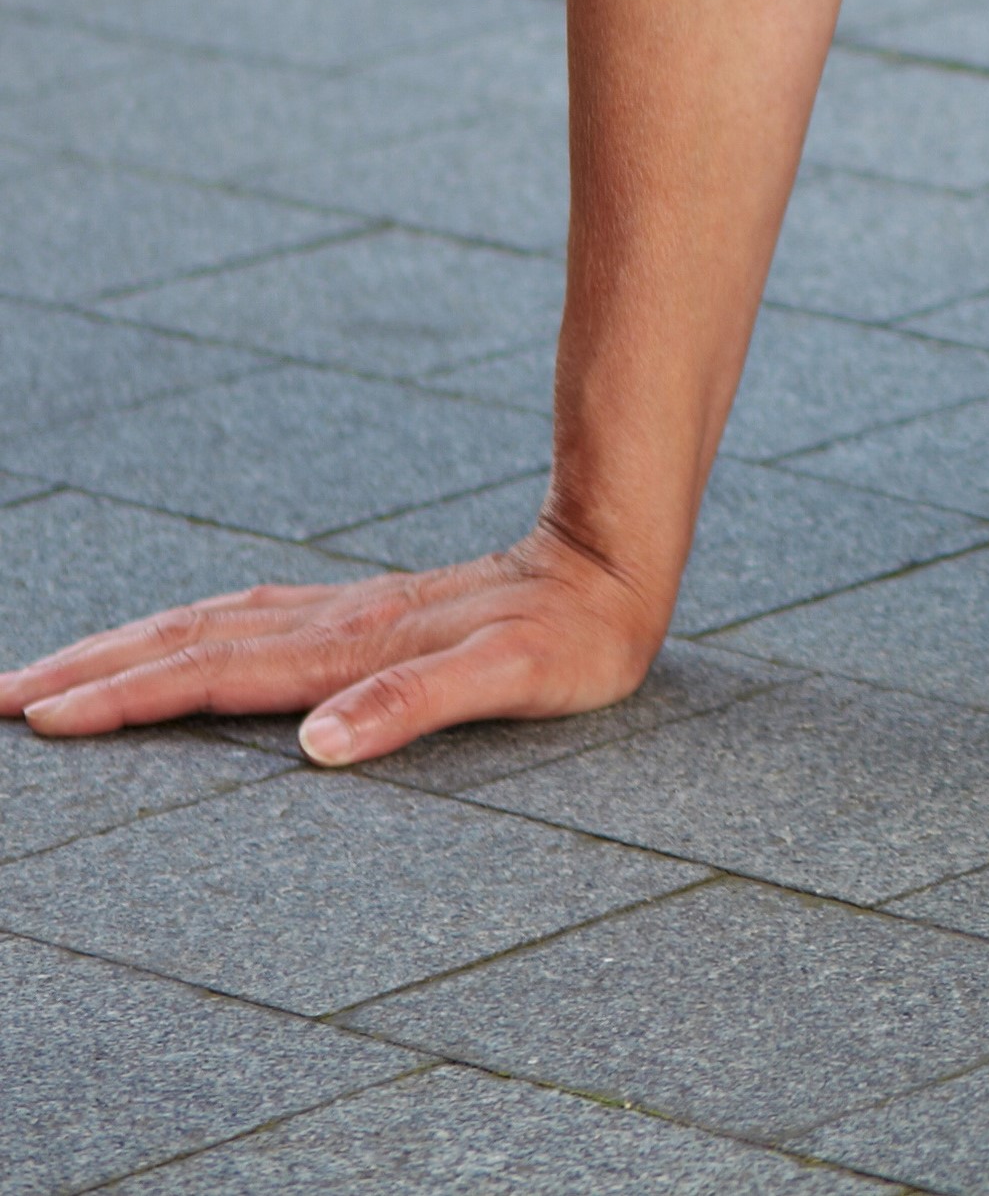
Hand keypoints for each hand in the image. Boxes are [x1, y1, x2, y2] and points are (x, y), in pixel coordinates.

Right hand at [0, 520, 664, 767]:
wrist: (618, 555)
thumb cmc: (575, 635)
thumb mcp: (515, 679)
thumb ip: (418, 705)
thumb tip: (319, 743)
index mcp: (354, 649)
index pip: (216, 676)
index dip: (130, 698)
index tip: (44, 715)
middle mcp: (336, 626)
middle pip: (190, 644)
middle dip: (92, 669)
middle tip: (1, 694)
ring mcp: (346, 614)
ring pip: (210, 626)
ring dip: (128, 648)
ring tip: (51, 670)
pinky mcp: (366, 614)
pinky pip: (251, 620)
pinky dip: (189, 634)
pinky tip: (170, 644)